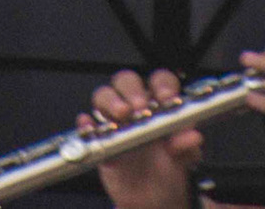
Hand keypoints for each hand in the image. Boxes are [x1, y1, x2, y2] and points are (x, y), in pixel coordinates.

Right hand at [95, 68, 198, 208]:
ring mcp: (115, 120)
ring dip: (110, 101)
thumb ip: (188, 146)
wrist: (152, 198)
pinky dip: (86, 123)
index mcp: (160, 106)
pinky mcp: (98, 136)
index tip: (167, 98)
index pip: (160, 82)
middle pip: (126, 82)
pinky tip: (92, 127)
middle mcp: (135, 108)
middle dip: (131, 90)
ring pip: (103, 96)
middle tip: (138, 106)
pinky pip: (86, 123)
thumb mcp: (184, 158)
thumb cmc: (168, 170)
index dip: (162, 85)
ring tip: (121, 115)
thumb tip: (192, 136)